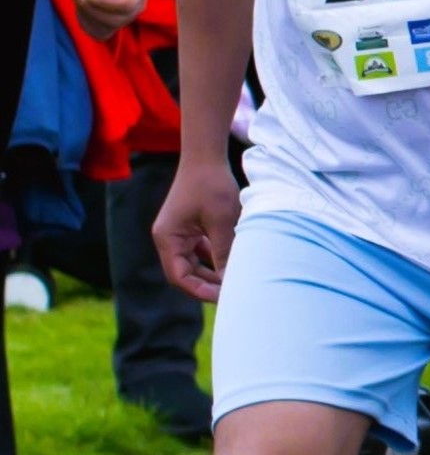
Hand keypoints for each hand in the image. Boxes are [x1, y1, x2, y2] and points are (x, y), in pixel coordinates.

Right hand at [152, 144, 238, 305]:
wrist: (206, 157)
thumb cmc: (212, 185)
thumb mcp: (222, 221)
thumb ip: (224, 252)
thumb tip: (231, 281)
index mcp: (168, 239)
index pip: (179, 276)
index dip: (201, 290)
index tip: (224, 298)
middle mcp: (169, 238)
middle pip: (185, 273)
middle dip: (209, 284)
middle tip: (235, 293)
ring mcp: (178, 233)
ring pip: (195, 263)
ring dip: (214, 272)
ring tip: (237, 281)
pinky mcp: (190, 227)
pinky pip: (201, 250)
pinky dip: (216, 257)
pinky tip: (234, 262)